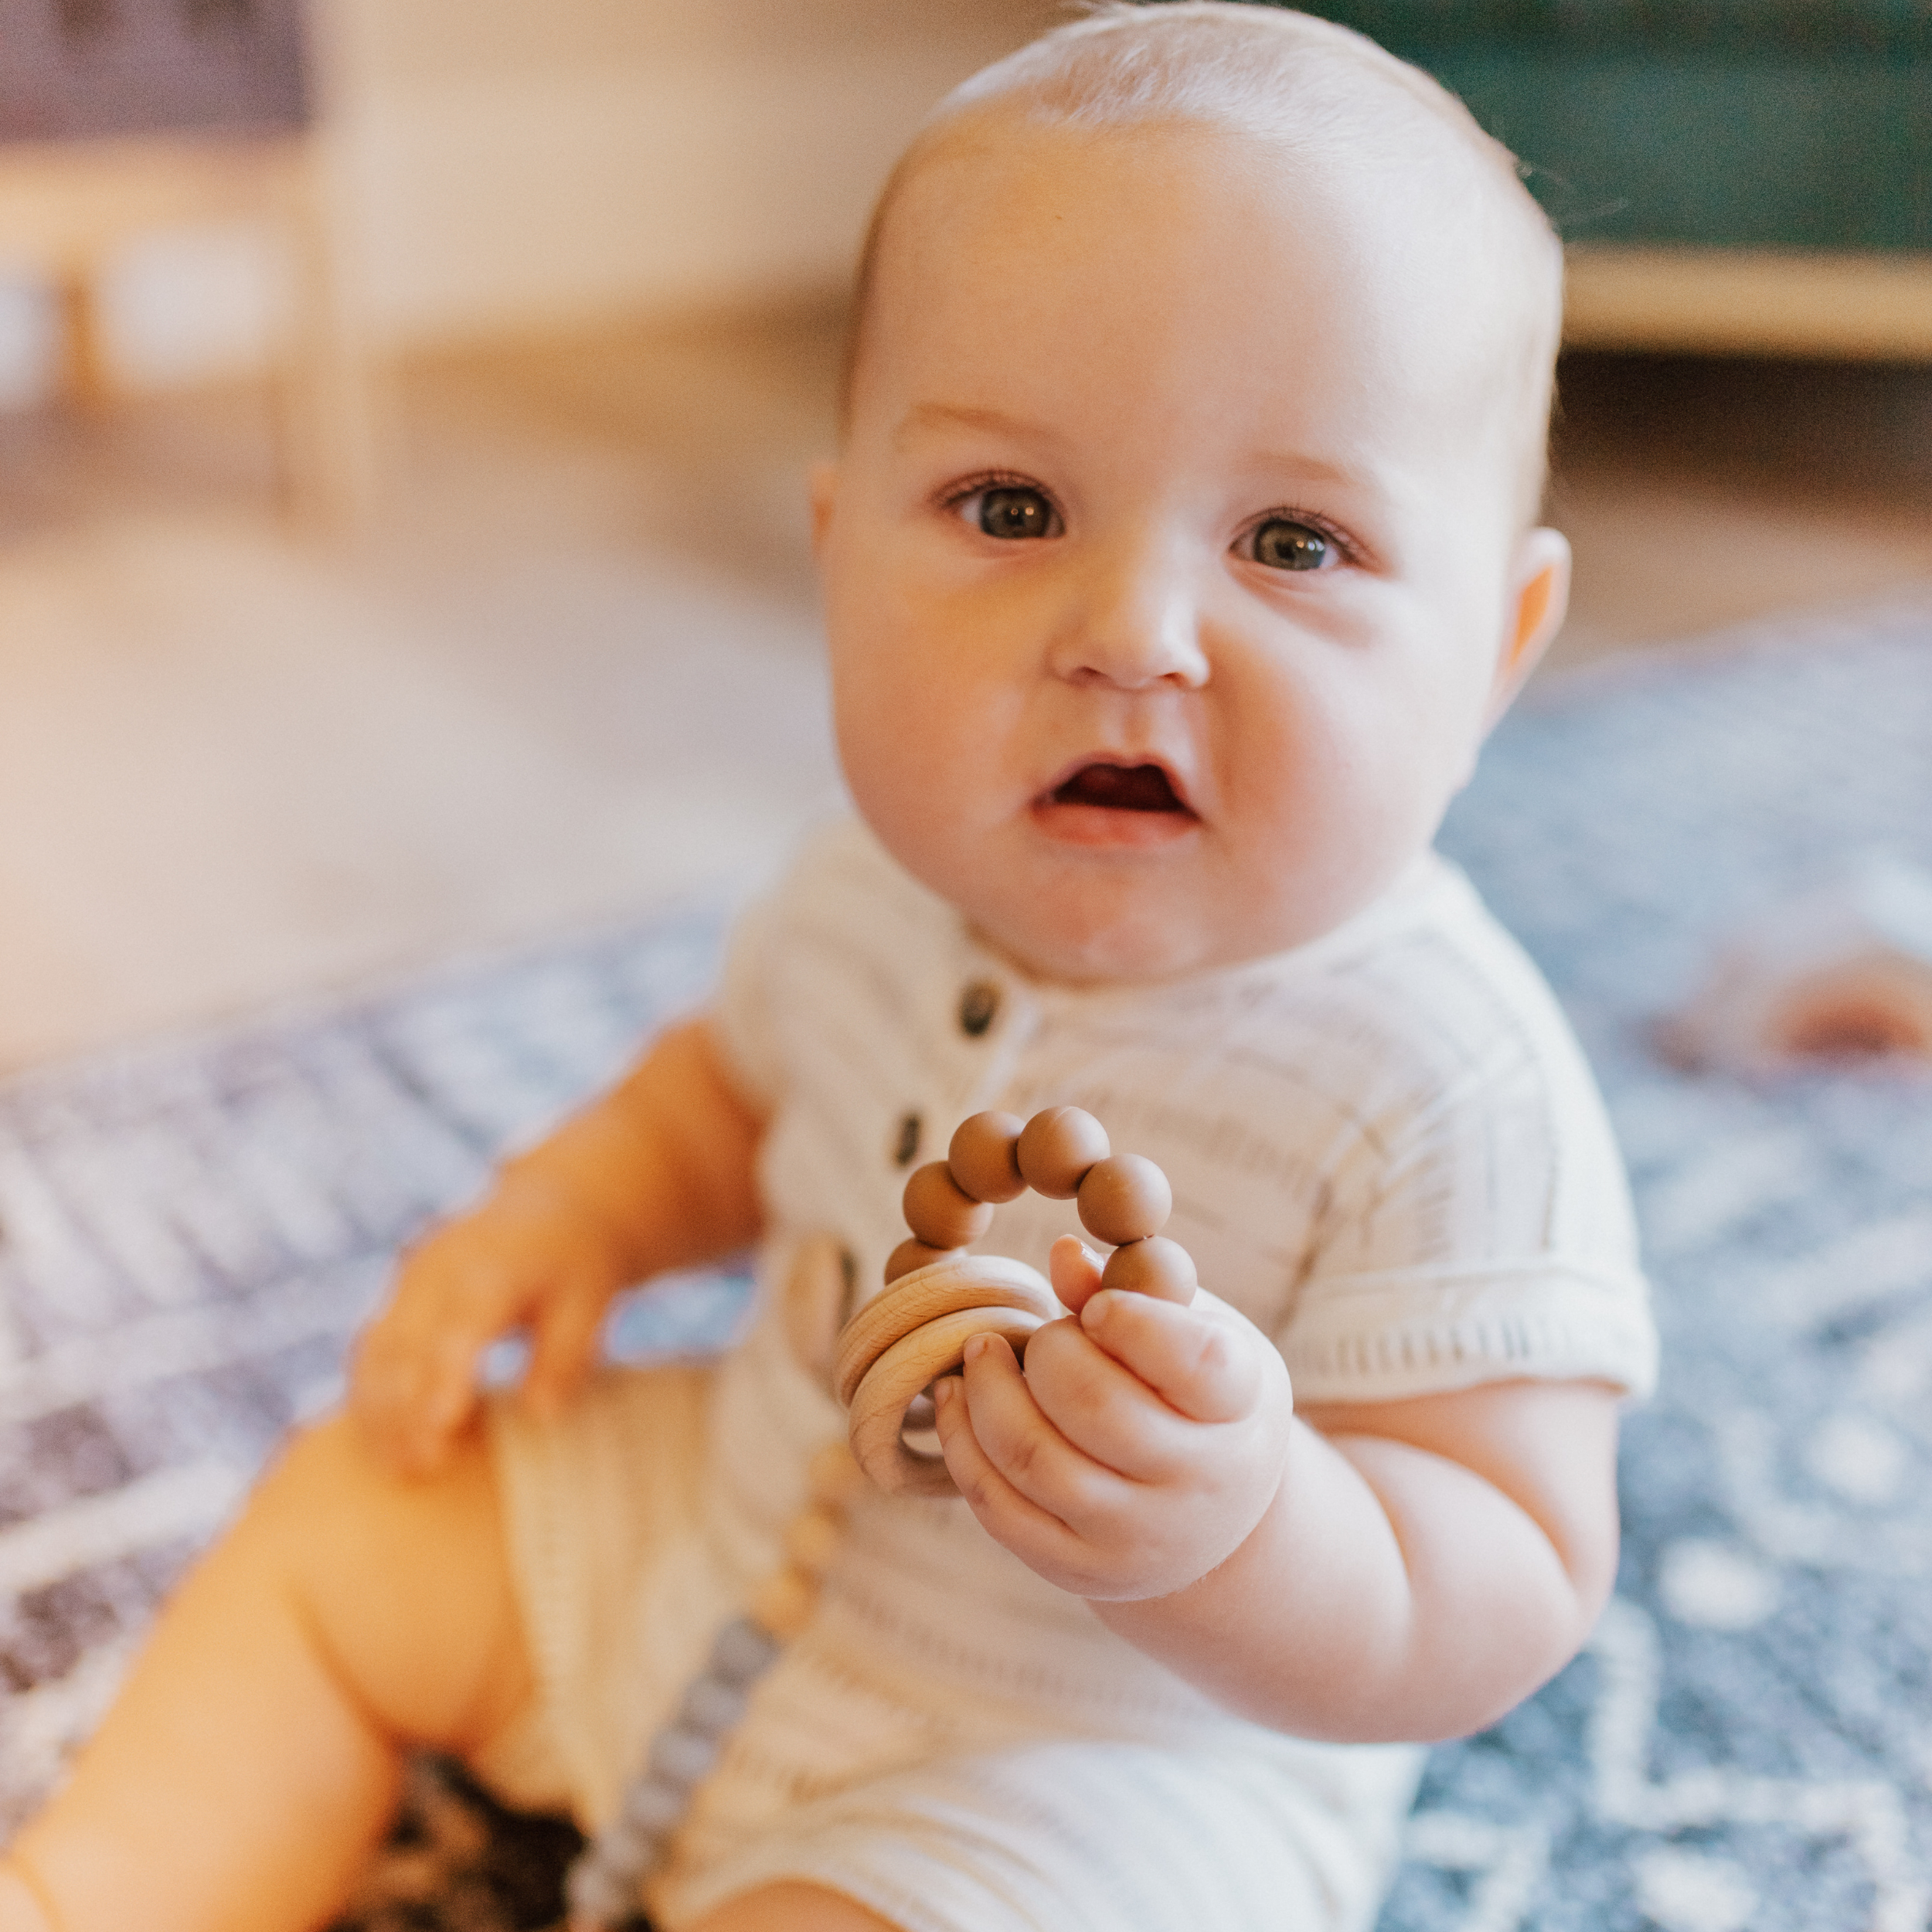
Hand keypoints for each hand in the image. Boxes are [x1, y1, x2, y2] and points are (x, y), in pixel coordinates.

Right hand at [350, 1171, 629, 1475]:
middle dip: (405, 1410)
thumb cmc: (576, 1265)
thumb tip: (542, 1416)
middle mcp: (439, 1269)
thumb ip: (565, 1357)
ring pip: (375, 1349)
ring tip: (398, 1468)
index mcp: (492, 1267)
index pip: (460, 1328)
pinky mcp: (397, 1293)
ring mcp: (410, 1279)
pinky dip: (370, 1394)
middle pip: (405, 1344)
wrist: (551, 1207)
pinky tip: (385, 1440)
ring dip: (378, 1410)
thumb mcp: (590, 1302)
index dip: (446, 1379)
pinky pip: (369, 1347)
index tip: (443, 1429)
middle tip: (422, 1471)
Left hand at [931, 1238, 1293, 1600]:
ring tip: (980, 1354)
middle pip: (1094, 1405)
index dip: (1130, 1319)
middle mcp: (1200, 1481)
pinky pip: (999, 1508)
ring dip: (986, 1392)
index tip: (1098, 1309)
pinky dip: (962, 1443)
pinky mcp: (1081, 1570)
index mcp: (1238, 1403)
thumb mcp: (1194, 1332)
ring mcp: (1138, 1537)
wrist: (1215, 1513)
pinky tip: (956, 1398)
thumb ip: (1136, 1292)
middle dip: (1046, 1352)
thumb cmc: (1197, 1393)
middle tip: (1041, 1338)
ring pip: (1034, 1458)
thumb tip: (1064, 1255)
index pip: (1190, 1358)